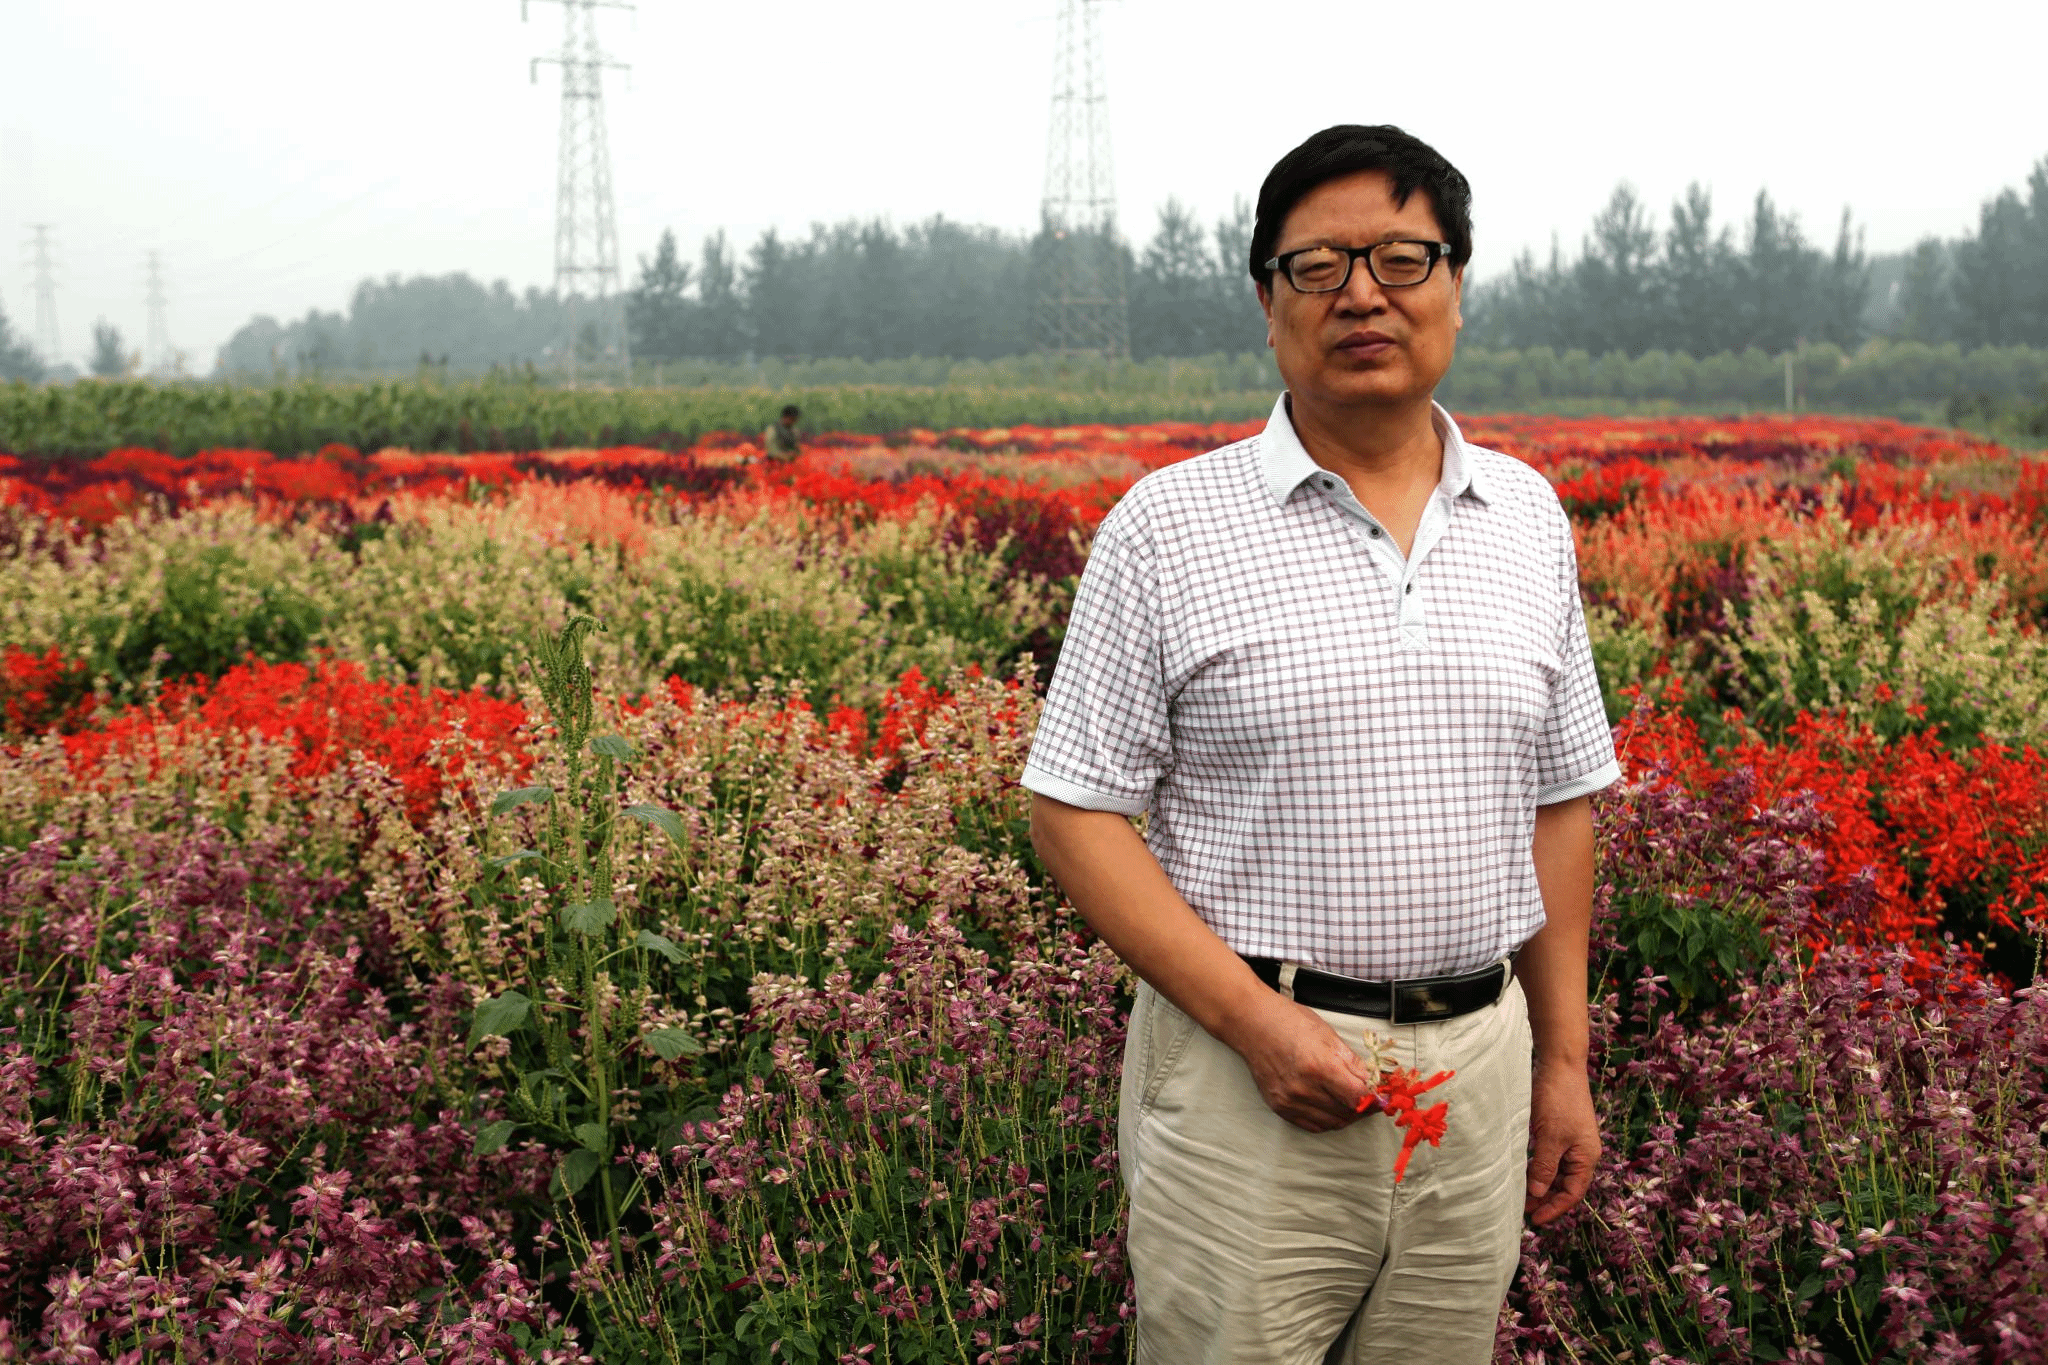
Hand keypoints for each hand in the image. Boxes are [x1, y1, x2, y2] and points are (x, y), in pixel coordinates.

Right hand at [1227, 995, 1381, 1132]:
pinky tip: (1331, 1107)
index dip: (1374, 1101)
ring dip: (1346, 1116)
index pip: (1358, 1098)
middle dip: (1363, 1108)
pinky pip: (1312, 1126)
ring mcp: (1290, 1100)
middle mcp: (1304, 1089)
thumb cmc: (1289, 1021)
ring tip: (1350, 1102)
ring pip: (1332, 1123)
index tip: (1381, 1099)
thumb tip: (1373, 1083)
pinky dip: (1327, 1120)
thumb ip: (1352, 1063)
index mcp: (1320, 1067)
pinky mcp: (1279, 1107)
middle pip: (1347, 1113)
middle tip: (1369, 1099)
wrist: (1252, 1024)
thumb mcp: (1328, 1035)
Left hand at [1525, 1058, 1599, 1224]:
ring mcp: (1570, 1141)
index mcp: (1586, 1157)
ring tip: (1520, 1196)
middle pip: (1565, 1185)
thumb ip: (1545, 1167)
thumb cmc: (1559, 1099)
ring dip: (1540, 1185)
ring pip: (1556, 1172)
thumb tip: (1537, 1195)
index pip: (1573, 1193)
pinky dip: (1537, 1168)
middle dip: (1546, 1199)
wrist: (1559, 1065)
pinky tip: (1522, 1173)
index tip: (1535, 1220)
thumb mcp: (1551, 1137)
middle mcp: (1581, 1152)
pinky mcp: (1557, 1131)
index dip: (1555, 1208)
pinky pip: (1549, 1157)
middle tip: (1523, 1211)